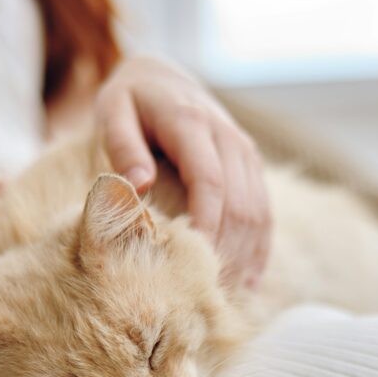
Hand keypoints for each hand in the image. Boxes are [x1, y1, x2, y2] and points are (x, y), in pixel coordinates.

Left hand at [94, 57, 270, 287]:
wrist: (163, 77)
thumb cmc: (129, 100)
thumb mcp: (112, 111)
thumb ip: (122, 144)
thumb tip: (140, 183)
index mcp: (193, 125)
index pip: (211, 182)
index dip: (207, 225)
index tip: (192, 265)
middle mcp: (228, 138)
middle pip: (240, 204)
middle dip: (227, 252)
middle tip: (205, 296)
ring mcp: (246, 153)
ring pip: (258, 213)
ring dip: (246, 258)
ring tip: (225, 299)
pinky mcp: (252, 168)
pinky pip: (265, 213)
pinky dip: (258, 250)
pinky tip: (247, 284)